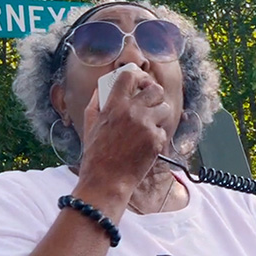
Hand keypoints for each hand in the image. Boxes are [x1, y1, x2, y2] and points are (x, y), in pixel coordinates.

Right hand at [78, 69, 171, 190]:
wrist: (106, 181)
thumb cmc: (96, 155)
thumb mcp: (90, 124)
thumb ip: (97, 102)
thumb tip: (101, 88)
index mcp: (113, 105)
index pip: (129, 76)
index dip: (137, 74)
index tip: (139, 80)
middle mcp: (132, 112)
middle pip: (155, 88)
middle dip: (154, 93)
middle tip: (150, 100)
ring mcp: (146, 126)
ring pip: (164, 107)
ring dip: (158, 113)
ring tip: (149, 122)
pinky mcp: (156, 140)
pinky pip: (163, 129)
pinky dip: (156, 135)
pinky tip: (145, 143)